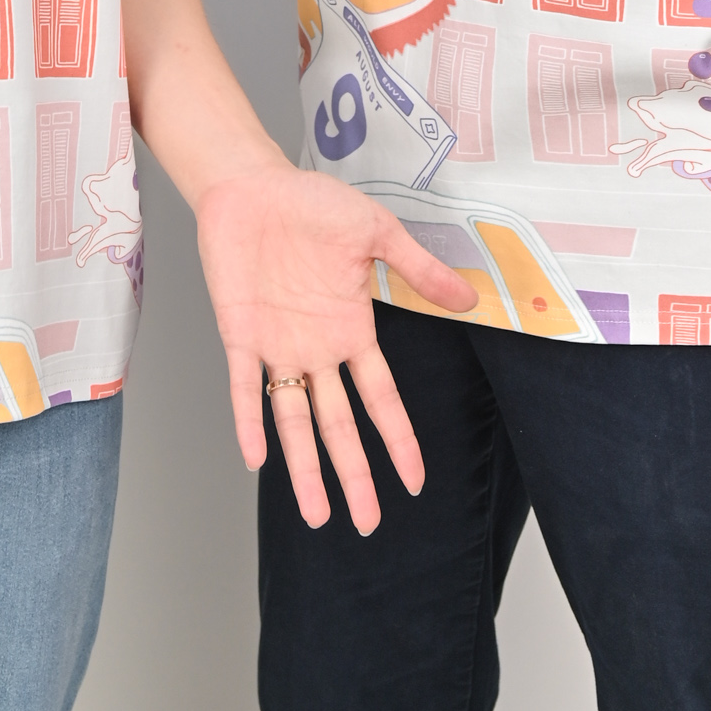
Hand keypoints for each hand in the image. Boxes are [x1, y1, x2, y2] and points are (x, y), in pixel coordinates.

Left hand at [195, 160, 476, 533]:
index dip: (398, 441)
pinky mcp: (240, 334)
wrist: (252, 186)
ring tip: (317, 516)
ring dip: (304, 468)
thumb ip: (418, 269)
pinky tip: (256, 457)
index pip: (381, 399)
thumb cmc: (312, 205)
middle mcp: (317, 350)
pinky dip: (249, 422)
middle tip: (366, 525)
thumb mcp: (376, 234)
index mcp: (352, 330)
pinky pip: (244, 388)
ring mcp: (278, 346)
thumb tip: (469, 299)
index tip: (415, 482)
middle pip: (339, 426)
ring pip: (294, 421)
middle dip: (354, 476)